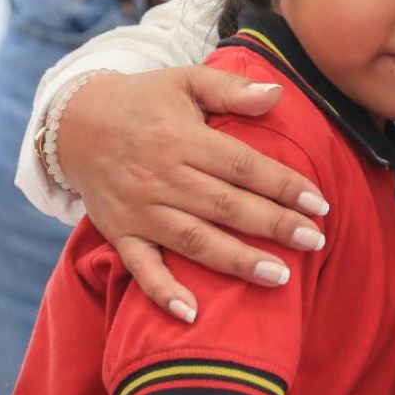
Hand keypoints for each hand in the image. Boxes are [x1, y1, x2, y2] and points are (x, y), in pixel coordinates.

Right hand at [54, 67, 332, 320]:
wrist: (75, 123)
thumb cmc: (143, 100)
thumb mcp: (185, 80)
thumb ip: (231, 88)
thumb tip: (278, 93)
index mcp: (183, 139)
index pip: (243, 166)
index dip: (283, 185)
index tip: (319, 203)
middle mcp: (163, 177)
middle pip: (227, 206)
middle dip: (274, 226)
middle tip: (315, 242)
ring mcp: (140, 209)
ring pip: (194, 241)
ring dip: (236, 261)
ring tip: (279, 277)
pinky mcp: (120, 233)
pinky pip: (141, 267)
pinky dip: (163, 292)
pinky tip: (192, 314)